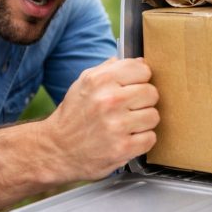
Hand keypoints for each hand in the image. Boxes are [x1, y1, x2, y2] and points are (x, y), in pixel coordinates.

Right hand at [41, 57, 158, 181]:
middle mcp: (109, 100)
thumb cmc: (74, 114)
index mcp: (100, 80)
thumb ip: (111, 69)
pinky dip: (142, 140)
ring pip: (154, 116)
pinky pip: (151, 138)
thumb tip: (140, 61)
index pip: (143, 69)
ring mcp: (117, 125)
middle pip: (152, 93)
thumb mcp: (84, 83)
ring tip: (127, 124)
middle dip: (143, 101)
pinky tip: (128, 138)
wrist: (57, 149)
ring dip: (144, 122)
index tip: (133, 87)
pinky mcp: (122, 148)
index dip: (140, 79)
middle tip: (130, 108)